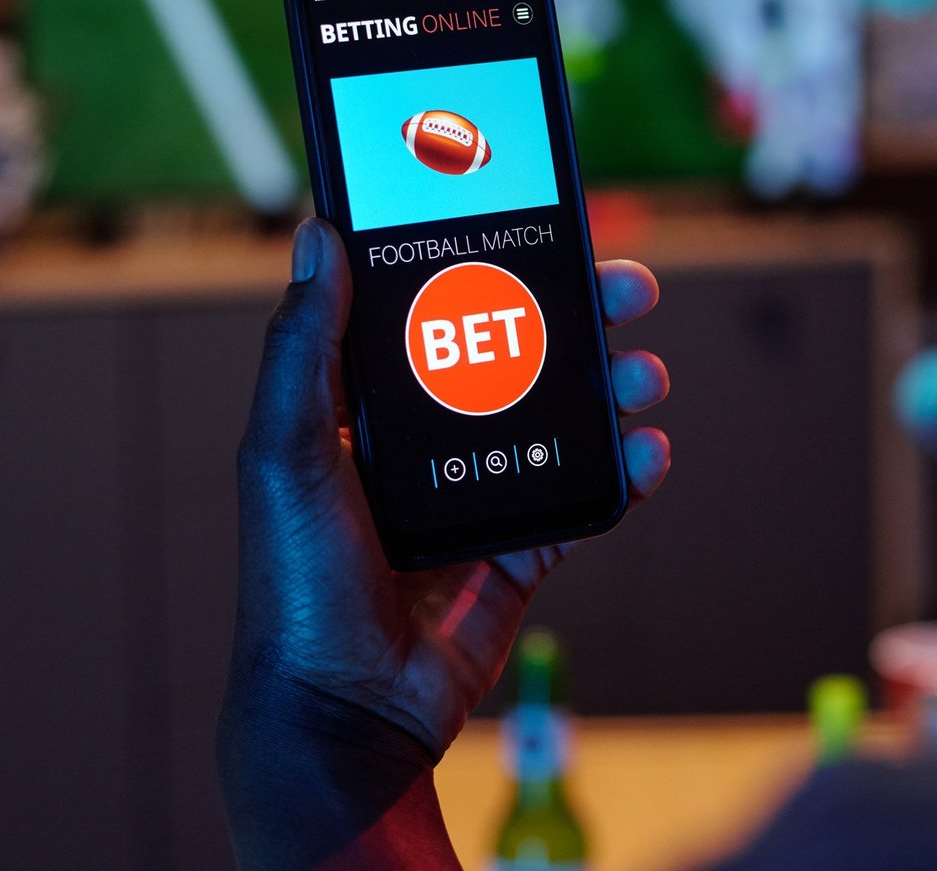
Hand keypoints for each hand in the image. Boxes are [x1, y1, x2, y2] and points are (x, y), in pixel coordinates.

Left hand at [219, 219, 668, 866]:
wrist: (344, 713)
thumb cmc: (296, 584)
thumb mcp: (288, 455)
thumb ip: (306, 350)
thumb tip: (319, 235)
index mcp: (369, 408)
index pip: (438, 313)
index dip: (488, 263)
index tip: (536, 222)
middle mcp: (429, 443)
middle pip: (518, 355)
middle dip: (577, 315)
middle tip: (626, 288)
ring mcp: (480, 495)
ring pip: (562, 419)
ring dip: (611, 388)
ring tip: (643, 374)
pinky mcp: (521, 550)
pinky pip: (584, 499)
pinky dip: (624, 471)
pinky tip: (648, 449)